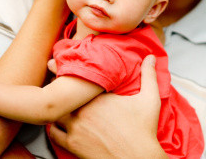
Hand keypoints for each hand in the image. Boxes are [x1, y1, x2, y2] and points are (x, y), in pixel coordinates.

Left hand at [49, 55, 165, 157]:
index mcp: (99, 97)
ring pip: (55, 112)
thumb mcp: (150, 99)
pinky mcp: (72, 144)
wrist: (137, 158)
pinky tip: (58, 124)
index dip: (72, 73)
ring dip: (56, 108)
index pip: (77, 79)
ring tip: (58, 104)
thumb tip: (151, 57)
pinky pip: (53, 133)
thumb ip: (149, 75)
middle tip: (58, 84)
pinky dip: (53, 127)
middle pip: (62, 93)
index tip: (70, 67)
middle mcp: (83, 110)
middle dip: (60, 88)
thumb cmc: (144, 130)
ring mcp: (75, 128)